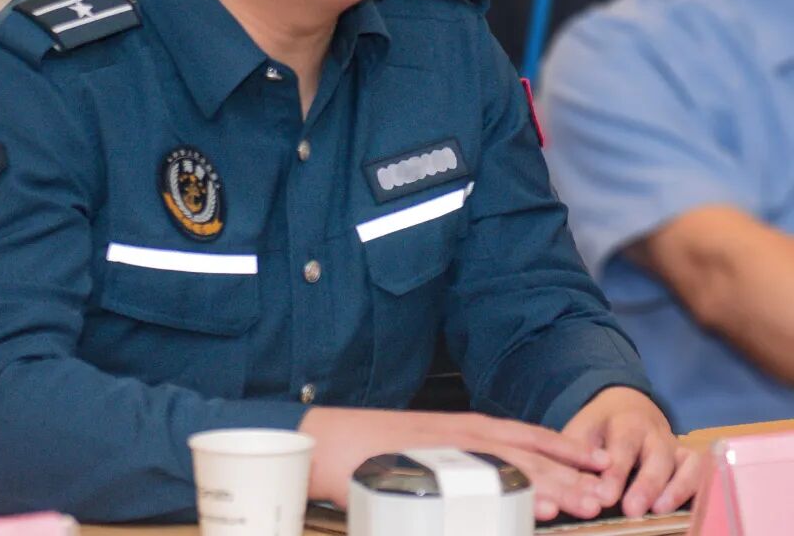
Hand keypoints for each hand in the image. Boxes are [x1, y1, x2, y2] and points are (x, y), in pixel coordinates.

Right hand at [300, 407, 611, 521]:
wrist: (327, 440)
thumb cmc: (367, 450)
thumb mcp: (420, 454)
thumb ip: (455, 468)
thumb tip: (478, 491)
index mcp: (462, 429)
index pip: (524, 436)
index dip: (563, 449)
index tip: (598, 462)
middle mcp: (463, 434)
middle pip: (529, 452)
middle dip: (573, 473)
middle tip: (610, 491)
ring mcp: (450, 450)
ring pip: (516, 467)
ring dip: (557, 486)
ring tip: (591, 503)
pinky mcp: (437, 468)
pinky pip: (484, 484)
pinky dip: (518, 495)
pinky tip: (543, 509)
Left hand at [562, 387, 700, 516]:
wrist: (627, 406)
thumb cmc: (600, 427)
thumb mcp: (582, 430)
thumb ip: (574, 454)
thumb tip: (563, 485)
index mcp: (622, 422)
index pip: (620, 447)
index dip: (614, 473)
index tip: (606, 496)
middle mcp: (652, 431)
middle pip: (653, 456)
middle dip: (644, 484)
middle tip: (632, 510)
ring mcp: (674, 444)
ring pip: (681, 463)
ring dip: (674, 488)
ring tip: (658, 511)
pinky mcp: (690, 457)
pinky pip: (699, 470)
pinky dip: (695, 487)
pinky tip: (687, 509)